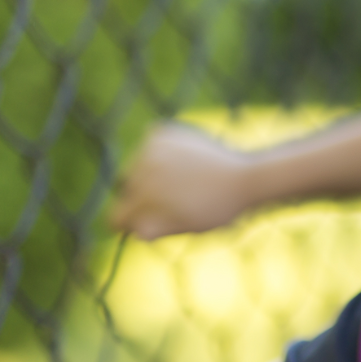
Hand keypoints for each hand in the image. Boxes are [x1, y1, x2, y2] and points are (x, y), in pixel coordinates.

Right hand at [109, 123, 255, 238]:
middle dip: (140, 196)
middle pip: (125, 189)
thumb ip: (152, 229)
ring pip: (135, 165)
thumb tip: (131, 227)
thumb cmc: (216, 208)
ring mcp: (151, 148)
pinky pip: (148, 144)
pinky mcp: (163, 132)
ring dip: (148, 173)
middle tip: (170, 199)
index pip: (114, 216)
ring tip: (178, 180)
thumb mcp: (184, 226)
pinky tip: (181, 161)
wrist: (246, 177)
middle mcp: (141, 170)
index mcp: (143, 198)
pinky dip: (158, 151)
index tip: (144, 221)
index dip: (128, 223)